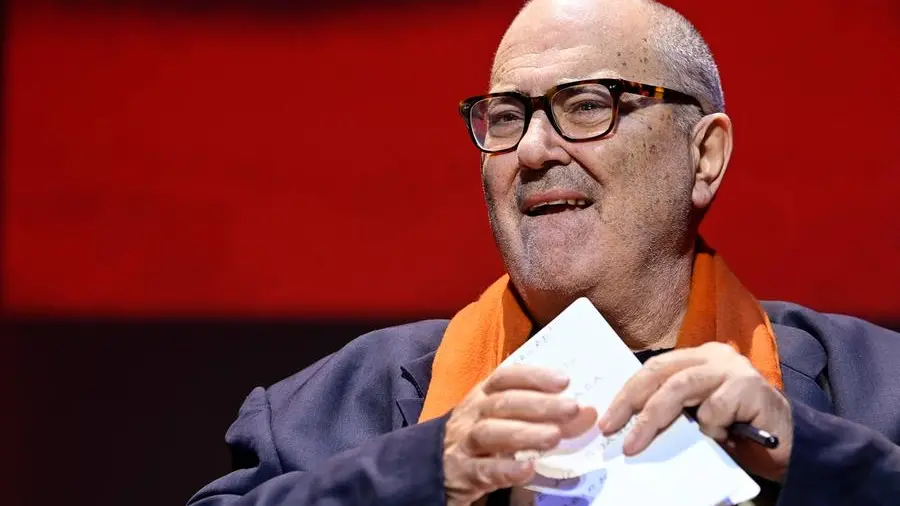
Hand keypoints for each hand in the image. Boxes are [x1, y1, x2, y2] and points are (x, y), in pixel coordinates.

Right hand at [443, 365, 596, 505]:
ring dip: (524, 434)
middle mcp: (472, 415)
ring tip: (554, 437)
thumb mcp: (498, 419)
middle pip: (503, 403)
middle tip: (572, 408)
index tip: (564, 380)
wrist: (432, 468)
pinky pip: (482, 470)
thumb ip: (536, 413)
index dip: (533, 376)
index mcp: (482, 396)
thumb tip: (585, 413)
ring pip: (490, 433)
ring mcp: (464, 444)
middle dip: (539, 404)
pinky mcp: (461, 474)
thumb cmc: (477, 439)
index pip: (505, 377)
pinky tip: (528, 469)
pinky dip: (505, 469)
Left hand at [597, 342, 792, 480]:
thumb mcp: (698, 417)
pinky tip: (721, 437)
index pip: (652, 368)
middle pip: (660, 372)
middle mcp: (714, 356)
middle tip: (612, 429)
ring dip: (654, 417)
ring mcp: (733, 369)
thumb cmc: (739, 431)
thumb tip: (627, 425)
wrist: (791, 444)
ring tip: (637, 443)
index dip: (627, 392)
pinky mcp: (750, 387)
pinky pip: (714, 409)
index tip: (607, 418)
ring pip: (680, 387)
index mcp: (698, 358)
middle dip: (631, 402)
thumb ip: (672, 410)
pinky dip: (709, 428)